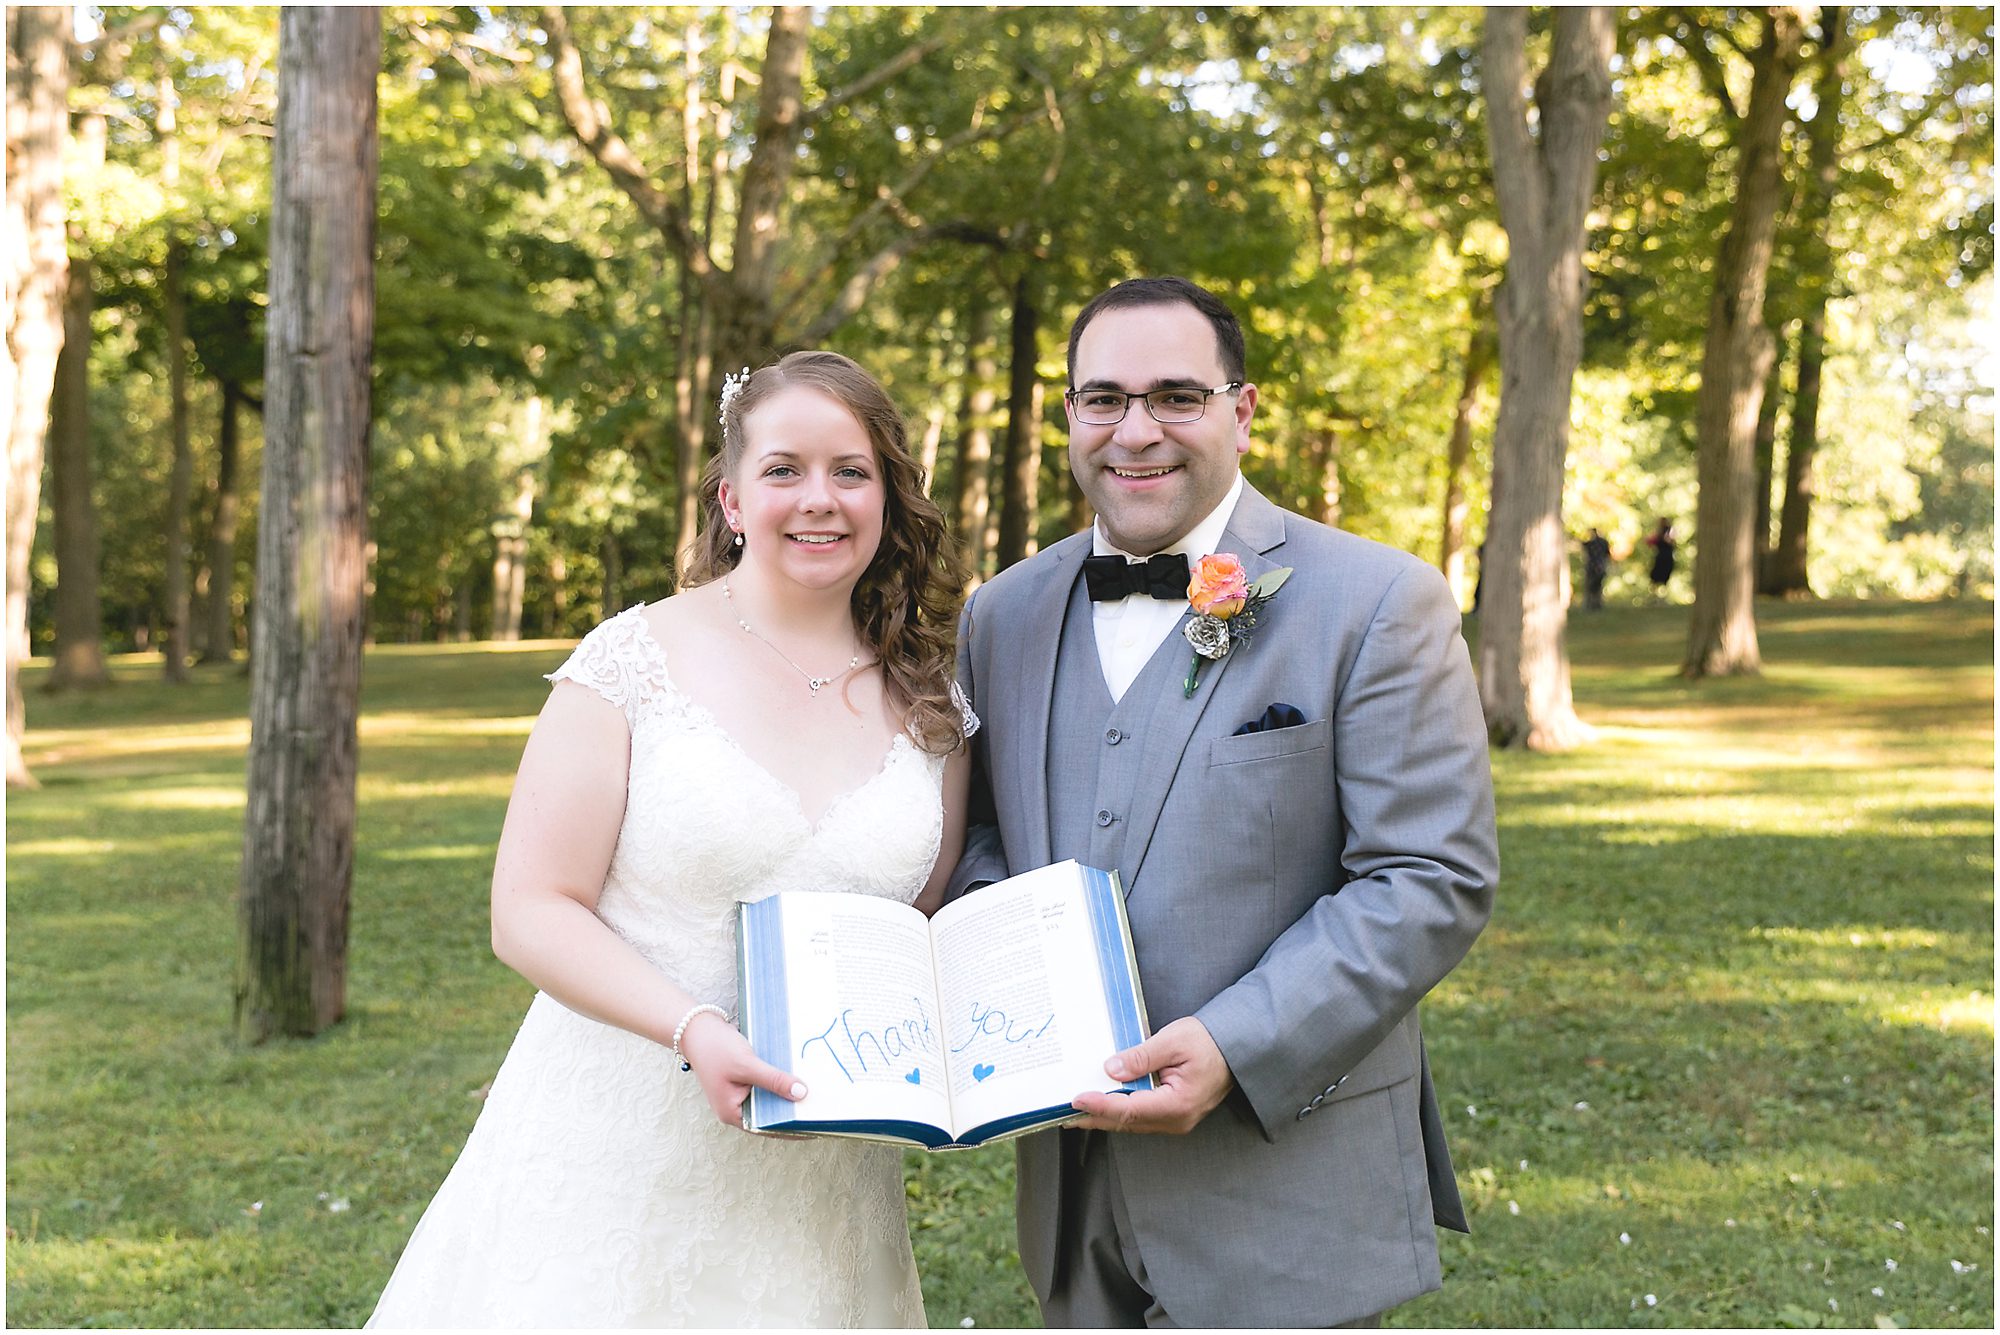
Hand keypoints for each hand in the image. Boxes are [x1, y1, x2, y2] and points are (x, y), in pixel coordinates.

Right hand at [678, 1012, 806, 1131]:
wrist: (695, 1027)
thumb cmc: (715, 1048)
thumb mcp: (747, 1065)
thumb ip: (774, 1080)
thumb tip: (801, 1094)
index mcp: (732, 1113)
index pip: (768, 1128)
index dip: (792, 1129)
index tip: (815, 1128)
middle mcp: (735, 1108)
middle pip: (770, 1115)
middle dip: (792, 1111)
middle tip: (820, 1110)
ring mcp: (738, 1094)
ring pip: (769, 1100)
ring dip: (787, 1096)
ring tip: (814, 1096)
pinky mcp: (743, 1081)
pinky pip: (765, 1086)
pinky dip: (779, 1083)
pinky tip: (797, 1078)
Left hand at [1069, 1017, 1233, 1134]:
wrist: (1237, 1047)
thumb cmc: (1209, 1042)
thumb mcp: (1173, 1041)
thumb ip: (1141, 1057)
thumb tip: (1111, 1069)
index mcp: (1177, 1104)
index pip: (1129, 1110)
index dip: (1100, 1105)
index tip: (1076, 1099)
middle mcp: (1177, 1120)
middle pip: (1127, 1122)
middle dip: (1095, 1117)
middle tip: (1064, 1112)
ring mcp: (1176, 1120)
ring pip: (1132, 1123)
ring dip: (1105, 1116)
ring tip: (1077, 1110)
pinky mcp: (1174, 1114)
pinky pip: (1141, 1118)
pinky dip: (1120, 1112)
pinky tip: (1104, 1104)